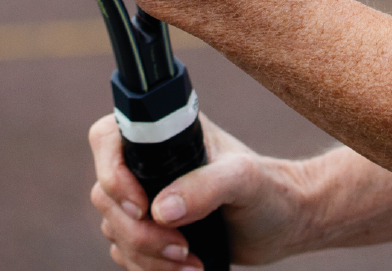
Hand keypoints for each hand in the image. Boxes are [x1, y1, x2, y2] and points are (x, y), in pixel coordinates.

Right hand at [89, 113, 311, 267]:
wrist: (284, 224)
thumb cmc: (269, 190)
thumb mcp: (244, 180)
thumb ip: (207, 188)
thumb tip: (162, 211)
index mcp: (163, 135)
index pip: (106, 140)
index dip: (112, 174)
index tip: (143, 208)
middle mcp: (147, 162)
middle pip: (106, 196)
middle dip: (139, 232)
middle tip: (180, 248)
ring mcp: (146, 196)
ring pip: (114, 230)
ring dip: (146, 256)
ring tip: (189, 263)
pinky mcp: (151, 229)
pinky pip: (125, 253)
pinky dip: (148, 268)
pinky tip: (186, 269)